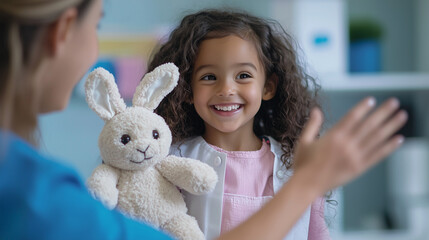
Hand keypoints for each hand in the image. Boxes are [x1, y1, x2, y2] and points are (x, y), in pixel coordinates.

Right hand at [293, 97, 407, 195]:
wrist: (307, 185)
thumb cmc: (303, 164)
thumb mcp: (304, 141)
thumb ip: (312, 124)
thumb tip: (316, 110)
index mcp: (333, 137)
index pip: (352, 118)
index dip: (363, 108)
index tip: (372, 100)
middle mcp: (346, 145)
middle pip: (369, 125)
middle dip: (383, 112)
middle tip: (395, 102)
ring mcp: (354, 157)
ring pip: (377, 139)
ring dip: (391, 126)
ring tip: (402, 116)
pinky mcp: (359, 168)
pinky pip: (377, 156)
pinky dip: (389, 147)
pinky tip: (398, 139)